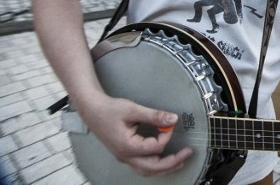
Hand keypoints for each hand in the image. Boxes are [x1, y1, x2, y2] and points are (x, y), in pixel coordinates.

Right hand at [78, 94, 192, 175]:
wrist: (92, 110)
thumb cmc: (110, 110)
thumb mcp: (133, 109)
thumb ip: (154, 116)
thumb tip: (172, 119)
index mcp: (127, 147)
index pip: (154, 148)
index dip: (166, 137)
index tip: (169, 124)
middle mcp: (126, 156)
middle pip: (153, 168)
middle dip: (172, 162)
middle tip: (187, 154)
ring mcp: (124, 157)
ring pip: (147, 170)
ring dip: (164, 168)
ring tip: (180, 161)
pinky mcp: (125, 154)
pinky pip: (142, 166)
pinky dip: (155, 166)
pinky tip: (163, 160)